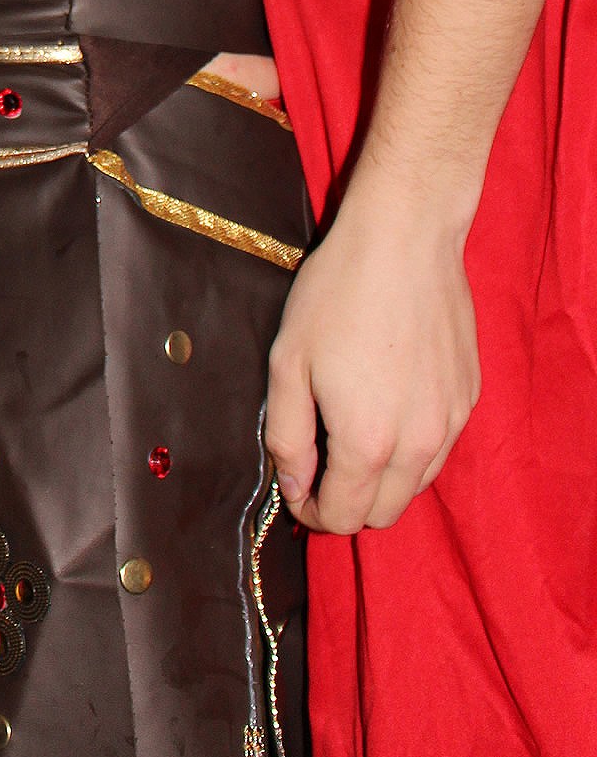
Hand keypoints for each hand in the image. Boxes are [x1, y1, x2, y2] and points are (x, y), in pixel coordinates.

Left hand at [264, 170, 479, 533]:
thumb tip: (296, 486)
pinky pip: (438, 448)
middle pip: (384, 514)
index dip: (312, 514)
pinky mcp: (468, 398)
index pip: (343, 518)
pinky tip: (387, 406)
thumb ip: (287, 436)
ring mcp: (451, 422)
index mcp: (368, 442)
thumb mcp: (288, 362)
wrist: (405, 239)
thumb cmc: (337, 293)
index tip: (296, 490)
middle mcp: (419, 445)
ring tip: (350, 434)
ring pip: (415, 485)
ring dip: (381, 479)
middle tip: (319, 467)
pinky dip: (411, 448)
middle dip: (347, 504)